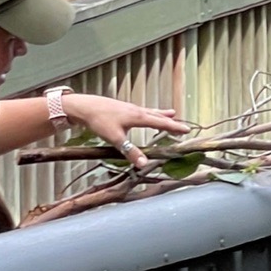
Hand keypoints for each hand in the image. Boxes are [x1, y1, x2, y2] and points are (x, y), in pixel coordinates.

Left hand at [65, 94, 189, 171]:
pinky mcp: (123, 108)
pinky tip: (146, 114)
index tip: (186, 130)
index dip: (173, 127)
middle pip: (158, 116)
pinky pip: (142, 111)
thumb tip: (144, 164)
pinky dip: (149, 113)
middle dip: (171, 122)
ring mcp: (130, 108)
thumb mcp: (115, 139)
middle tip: (183, 126)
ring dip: (161, 114)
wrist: (84, 106)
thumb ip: (130, 152)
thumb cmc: (99, 120)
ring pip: (150, 112)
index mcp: (138, 117)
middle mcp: (137, 111)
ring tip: (171, 113)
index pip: (160, 123)